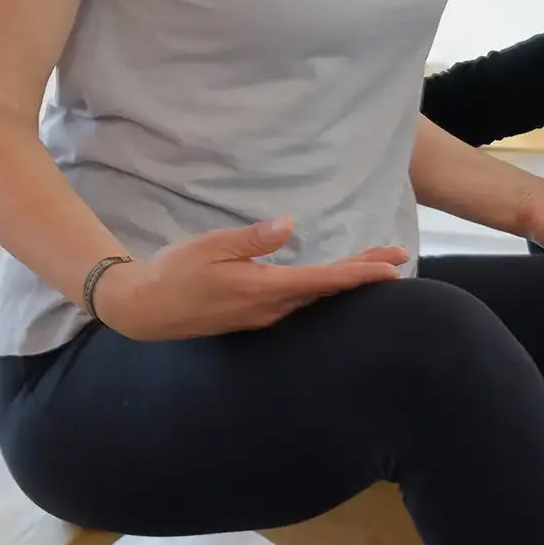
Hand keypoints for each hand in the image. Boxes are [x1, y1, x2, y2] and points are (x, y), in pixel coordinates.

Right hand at [92, 217, 407, 340]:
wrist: (145, 309)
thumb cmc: (175, 272)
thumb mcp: (212, 246)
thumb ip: (252, 238)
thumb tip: (288, 225)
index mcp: (264, 288)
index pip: (324, 280)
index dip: (361, 273)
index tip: (392, 266)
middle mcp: (270, 309)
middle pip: (327, 292)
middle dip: (363, 274)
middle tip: (398, 258)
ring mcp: (262, 317)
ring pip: (314, 300)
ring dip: (344, 284)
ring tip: (372, 268)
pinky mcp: (253, 318)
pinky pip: (297, 304)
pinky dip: (321, 291)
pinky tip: (329, 284)